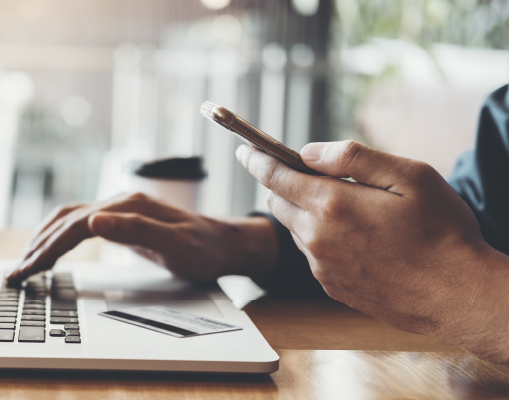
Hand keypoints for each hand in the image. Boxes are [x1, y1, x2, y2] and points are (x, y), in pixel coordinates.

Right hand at [6, 192, 277, 283]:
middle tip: (15, 275)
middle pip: (65, 221)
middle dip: (36, 247)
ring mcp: (118, 209)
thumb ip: (136, 230)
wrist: (226, 243)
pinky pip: (79, 224)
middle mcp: (118, 202)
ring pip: (68, 219)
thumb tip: (94, 221)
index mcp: (127, 207)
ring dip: (42, 239)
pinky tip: (50, 249)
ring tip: (24, 263)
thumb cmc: (205, 248)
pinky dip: (57, 236)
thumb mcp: (176, 243)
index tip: (28, 271)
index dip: (47, 249)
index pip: (74, 226)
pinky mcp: (120, 219)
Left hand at [237, 140, 508, 364]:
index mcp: (331, 204)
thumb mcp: (408, 175)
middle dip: (283, 185)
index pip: (275, 176)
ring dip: (306, 213)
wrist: (458, 294)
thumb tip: (308, 152)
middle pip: (279, 203)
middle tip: (308, 175)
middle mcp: (317, 238)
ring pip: (296, 230)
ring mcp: (322, 266)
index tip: (245, 150)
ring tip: (347, 209)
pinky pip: (313, 255)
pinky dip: (321, 240)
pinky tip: (357, 239)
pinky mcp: (331, 287)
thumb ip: (352, 157)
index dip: (257, 159)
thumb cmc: (441, 230)